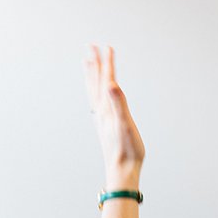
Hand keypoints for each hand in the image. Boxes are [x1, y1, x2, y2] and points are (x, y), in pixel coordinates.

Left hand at [85, 45, 144, 186]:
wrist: (122, 170)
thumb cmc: (127, 150)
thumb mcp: (125, 125)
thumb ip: (119, 104)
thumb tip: (112, 85)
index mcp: (107, 108)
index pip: (107, 80)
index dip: (108, 63)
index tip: (107, 47)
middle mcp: (102, 111)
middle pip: (96, 83)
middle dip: (96, 64)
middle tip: (92, 47)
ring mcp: (102, 118)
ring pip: (95, 92)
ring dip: (93, 76)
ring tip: (90, 64)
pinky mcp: (105, 125)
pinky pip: (98, 102)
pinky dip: (96, 92)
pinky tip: (98, 93)